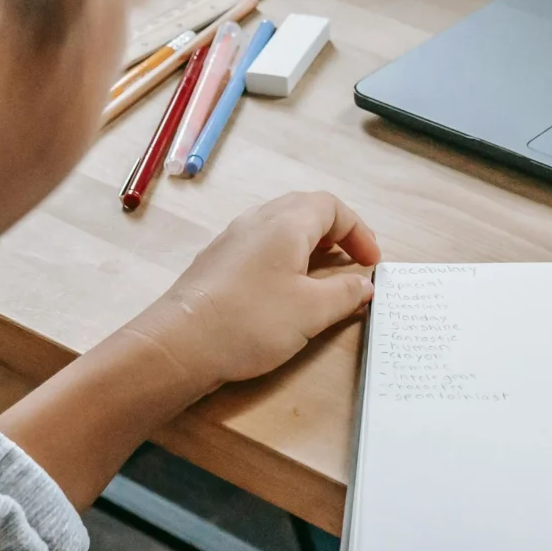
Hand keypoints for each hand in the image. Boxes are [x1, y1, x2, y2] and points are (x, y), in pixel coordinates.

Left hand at [0, 192, 379, 506]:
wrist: (179, 344)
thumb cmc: (250, 322)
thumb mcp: (312, 311)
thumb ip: (345, 293)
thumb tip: (364, 284)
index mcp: (287, 223)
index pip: (332, 207)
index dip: (359, 231)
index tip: (371, 263)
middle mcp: (258, 221)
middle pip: (305, 210)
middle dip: (336, 233)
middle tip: (351, 263)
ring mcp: (232, 239)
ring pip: (280, 227)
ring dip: (309, 245)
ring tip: (322, 277)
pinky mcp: (216, 262)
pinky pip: (260, 246)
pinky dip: (284, 258)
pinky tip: (283, 291)